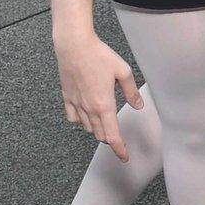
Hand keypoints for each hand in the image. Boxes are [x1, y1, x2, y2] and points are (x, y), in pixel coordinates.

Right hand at [54, 31, 141, 161]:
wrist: (74, 46)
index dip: (119, 148)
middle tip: (119, 139)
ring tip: (106, 123)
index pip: (112, 135)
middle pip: (100, 133)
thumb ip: (131, 92)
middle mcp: (89, 108)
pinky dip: (82, 121)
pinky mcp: (66, 97)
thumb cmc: (100, 56)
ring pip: (87, 127)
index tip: (124, 157)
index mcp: (104, 104)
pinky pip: (73, 117)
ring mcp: (75, 104)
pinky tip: (87, 115)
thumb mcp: (123, 71)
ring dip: (97, 129)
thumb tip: (138, 106)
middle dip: (110, 138)